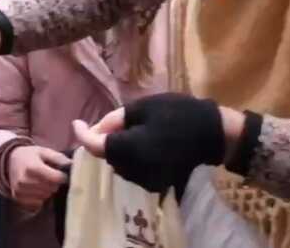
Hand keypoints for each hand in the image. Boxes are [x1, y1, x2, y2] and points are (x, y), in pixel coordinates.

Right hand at [7, 145, 70, 210]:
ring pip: (46, 196)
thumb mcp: (44, 151)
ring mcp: (20, 191)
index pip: (56, 178)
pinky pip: (37, 202)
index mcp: (33, 167)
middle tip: (51, 176)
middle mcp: (25, 181)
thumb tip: (73, 166)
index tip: (64, 174)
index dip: (63, 177)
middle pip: (52, 188)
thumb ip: (59, 158)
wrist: (9, 161)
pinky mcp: (18, 198)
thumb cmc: (30, 155)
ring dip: (48, 190)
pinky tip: (37, 188)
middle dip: (55, 183)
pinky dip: (40, 197)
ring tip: (43, 181)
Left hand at [71, 93, 232, 194]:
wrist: (213, 132)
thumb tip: (94, 129)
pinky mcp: (156, 183)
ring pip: (119, 164)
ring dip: (117, 149)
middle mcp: (136, 169)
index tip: (76, 123)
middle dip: (104, 140)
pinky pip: (134, 170)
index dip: (83, 135)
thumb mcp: (144, 107)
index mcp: (131, 148)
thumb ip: (116, 119)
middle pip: (108, 156)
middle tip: (114, 121)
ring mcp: (147, 179)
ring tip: (132, 130)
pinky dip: (131, 157)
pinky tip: (143, 142)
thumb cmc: (179, 112)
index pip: (96, 146)